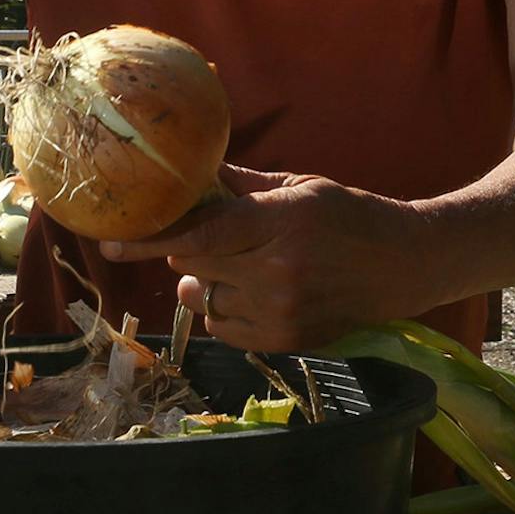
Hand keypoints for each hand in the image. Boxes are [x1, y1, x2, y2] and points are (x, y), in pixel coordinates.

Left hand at [99, 163, 427, 351]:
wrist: (404, 265)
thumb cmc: (353, 215)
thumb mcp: (303, 187)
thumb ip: (243, 187)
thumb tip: (190, 173)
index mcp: (282, 223)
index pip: (201, 236)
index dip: (151, 240)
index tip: (109, 243)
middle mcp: (278, 271)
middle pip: (196, 266)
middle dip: (192, 251)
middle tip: (218, 238)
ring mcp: (281, 311)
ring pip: (206, 300)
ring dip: (211, 283)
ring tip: (248, 266)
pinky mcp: (286, 340)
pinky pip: (225, 328)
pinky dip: (228, 310)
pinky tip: (259, 292)